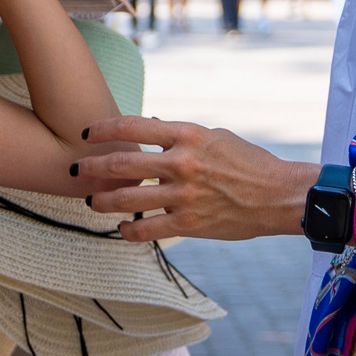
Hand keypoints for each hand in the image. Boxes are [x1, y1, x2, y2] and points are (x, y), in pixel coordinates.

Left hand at [71, 115, 317, 241]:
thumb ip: (180, 135)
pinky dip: (129, 230)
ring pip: (127, 199)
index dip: (102, 130)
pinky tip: (122, 228)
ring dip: (103, 201)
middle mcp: (182, 163)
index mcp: (187, 135)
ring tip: (92, 202)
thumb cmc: (248, 162)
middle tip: (75, 171)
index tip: (85, 134)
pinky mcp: (189, 224)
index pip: (132, 127)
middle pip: (121, 164)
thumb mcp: (214, 136)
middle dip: (91, 168)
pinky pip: (147, 229)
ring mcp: (184, 196)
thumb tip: (149, 125)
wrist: (279, 195)